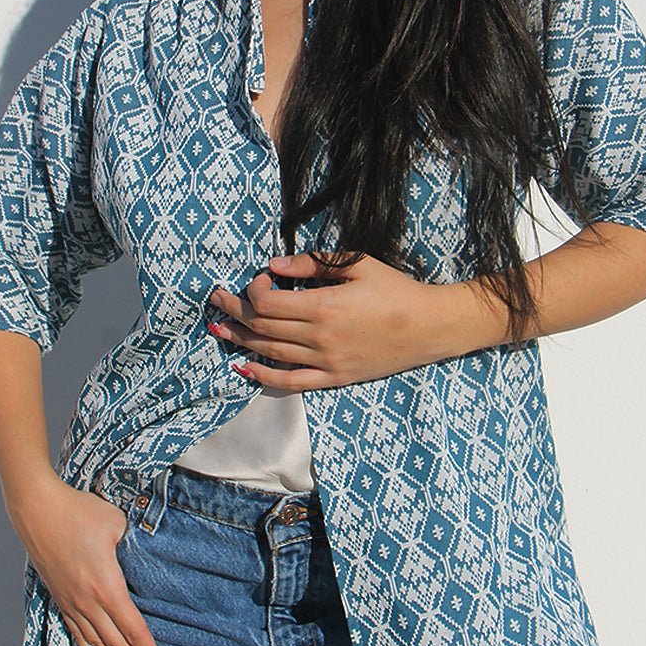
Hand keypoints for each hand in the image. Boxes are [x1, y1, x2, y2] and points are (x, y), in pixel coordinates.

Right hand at [8, 474, 166, 645]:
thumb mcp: (118, 526)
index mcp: (108, 588)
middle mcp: (90, 604)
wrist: (38, 510)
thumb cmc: (81, 512)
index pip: (135, 632)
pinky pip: (80, 637)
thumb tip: (146, 562)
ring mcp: (73, 605)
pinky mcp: (61, 601)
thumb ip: (135, 549)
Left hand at [208, 253, 450, 389]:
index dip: (252, 289)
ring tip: (219, 329)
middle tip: (216, 301)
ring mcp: (326, 361)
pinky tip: (245, 368)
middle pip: (262, 326)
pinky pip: (292, 382)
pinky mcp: (335, 378)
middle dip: (234, 311)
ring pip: (270, 352)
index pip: (268, 302)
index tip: (257, 279)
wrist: (430, 327)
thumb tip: (275, 265)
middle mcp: (320, 337)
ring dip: (241, 340)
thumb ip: (314, 264)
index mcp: (324, 306)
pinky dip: (264, 377)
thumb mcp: (358, 265)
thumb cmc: (396, 290)